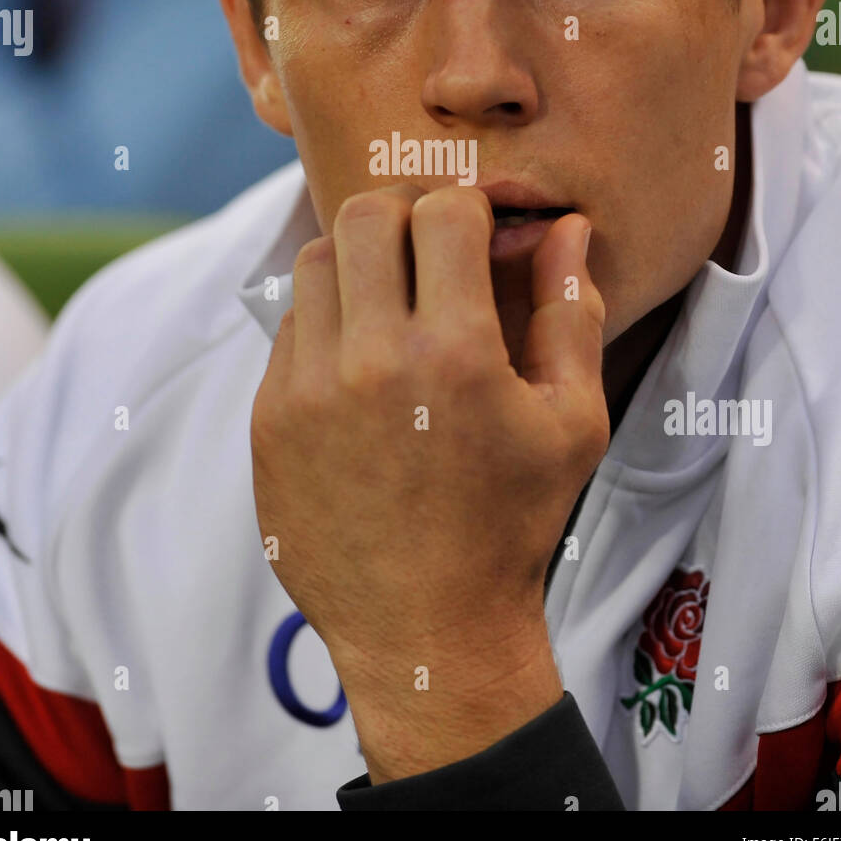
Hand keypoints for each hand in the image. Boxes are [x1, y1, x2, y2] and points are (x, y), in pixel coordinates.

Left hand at [250, 184, 609, 779]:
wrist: (427, 629)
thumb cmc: (513, 525)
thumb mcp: (572, 422)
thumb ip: (570, 312)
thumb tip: (564, 229)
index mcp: (455, 352)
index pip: (444, 212)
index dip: (470, 212)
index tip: (479, 241)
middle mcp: (370, 359)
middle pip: (367, 215)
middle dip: (407, 218)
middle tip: (431, 258)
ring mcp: (306, 389)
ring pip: (318, 262)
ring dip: (360, 266)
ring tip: (394, 309)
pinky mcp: (268, 418)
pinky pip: (290, 327)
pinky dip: (327, 325)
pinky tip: (361, 367)